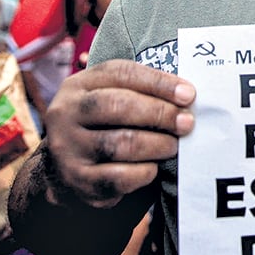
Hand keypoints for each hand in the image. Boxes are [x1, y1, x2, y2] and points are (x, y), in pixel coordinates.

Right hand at [44, 59, 194, 208]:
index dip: (158, 82)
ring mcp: (69, 148)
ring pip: (120, 143)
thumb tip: (186, 96)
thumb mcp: (110, 97)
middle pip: (118, 106)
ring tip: (173, 146)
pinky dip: (144, 172)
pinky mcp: (78, 181)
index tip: (188, 94)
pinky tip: (153, 168)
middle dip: (160, 113)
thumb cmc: (103, 125)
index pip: (120, 73)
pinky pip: (119, 177)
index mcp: (78, 85)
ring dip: (156, 145)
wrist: (66, 168)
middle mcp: (66, 113)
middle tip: (186, 122)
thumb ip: (141, 91)